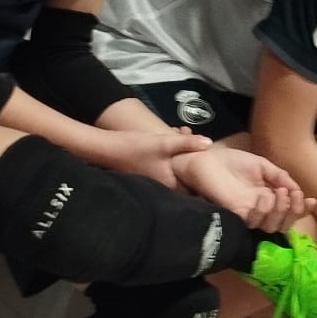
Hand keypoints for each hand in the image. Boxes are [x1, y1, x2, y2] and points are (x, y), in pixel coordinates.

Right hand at [90, 129, 210, 187]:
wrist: (107, 148)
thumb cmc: (136, 148)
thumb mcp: (164, 142)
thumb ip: (187, 144)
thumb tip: (209, 144)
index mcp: (172, 185)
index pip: (195, 182)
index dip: (201, 165)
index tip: (207, 151)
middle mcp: (166, 186)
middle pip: (186, 171)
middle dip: (191, 151)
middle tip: (188, 134)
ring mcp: (157, 180)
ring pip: (177, 163)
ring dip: (181, 148)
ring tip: (181, 131)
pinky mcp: (151, 172)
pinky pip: (168, 161)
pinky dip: (172, 150)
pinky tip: (172, 134)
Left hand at [171, 146, 314, 231]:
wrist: (206, 158)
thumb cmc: (231, 162)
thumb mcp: (261, 165)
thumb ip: (279, 176)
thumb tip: (297, 189)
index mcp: (268, 198)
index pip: (289, 212)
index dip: (303, 210)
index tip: (312, 200)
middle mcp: (259, 209)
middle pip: (283, 224)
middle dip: (294, 211)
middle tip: (294, 195)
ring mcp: (247, 213)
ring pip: (271, 227)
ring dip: (281, 210)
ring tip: (279, 192)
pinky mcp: (235, 214)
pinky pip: (254, 221)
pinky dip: (264, 209)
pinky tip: (265, 195)